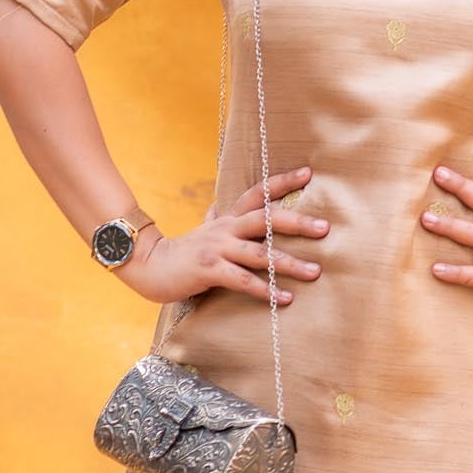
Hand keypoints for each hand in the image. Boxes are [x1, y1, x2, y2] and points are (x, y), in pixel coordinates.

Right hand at [117, 165, 329, 307]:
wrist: (148, 266)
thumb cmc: (180, 252)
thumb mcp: (201, 230)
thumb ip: (214, 218)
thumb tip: (216, 206)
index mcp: (227, 219)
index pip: (257, 194)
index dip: (282, 182)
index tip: (308, 174)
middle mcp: (226, 230)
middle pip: (266, 220)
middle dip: (297, 223)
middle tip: (325, 228)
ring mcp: (218, 249)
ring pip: (260, 254)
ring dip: (290, 263)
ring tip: (315, 271)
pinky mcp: (210, 271)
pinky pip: (244, 281)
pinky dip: (267, 290)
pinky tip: (285, 298)